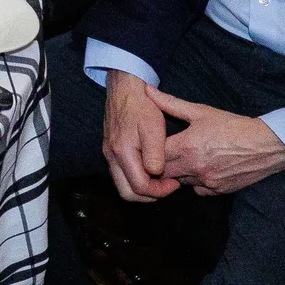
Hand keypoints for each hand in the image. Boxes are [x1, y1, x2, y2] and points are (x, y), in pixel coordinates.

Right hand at [102, 69, 180, 202]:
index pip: (139, 187)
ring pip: (123, 185)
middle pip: (127, 193)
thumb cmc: (142, 107)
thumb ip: (154, 153)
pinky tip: (151, 169)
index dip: (160, 191)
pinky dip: (136, 179)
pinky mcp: (111, 150)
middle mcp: (111, 157)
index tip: (175, 183)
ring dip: (143, 189)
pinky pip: (121, 175)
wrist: (124, 89)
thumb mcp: (153, 127)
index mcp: (122, 152)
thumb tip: (156, 174)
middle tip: (168, 186)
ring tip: (162, 179)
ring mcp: (109, 154)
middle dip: (149, 196)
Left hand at [152, 86, 284, 194]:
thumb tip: (148, 90)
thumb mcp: (201, 111)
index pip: (154, 155)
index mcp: (186, 147)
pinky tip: (200, 169)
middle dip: (160, 164)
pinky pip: (198, 190)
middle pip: (164, 172)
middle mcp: (194, 167)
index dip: (149, 150)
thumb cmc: (233, 126)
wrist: (267, 145)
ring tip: (183, 159)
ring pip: (180, 182)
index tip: (149, 144)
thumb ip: (171, 103)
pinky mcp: (219, 191)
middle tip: (164, 153)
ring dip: (178, 173)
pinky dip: (196, 182)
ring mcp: (207, 181)